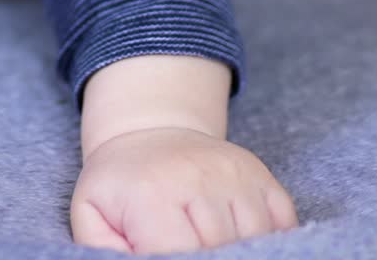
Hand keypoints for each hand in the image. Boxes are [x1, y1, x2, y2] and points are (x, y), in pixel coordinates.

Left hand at [71, 126, 297, 252]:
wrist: (149, 130)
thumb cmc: (121, 183)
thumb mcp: (91, 212)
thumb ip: (103, 252)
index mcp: (153, 193)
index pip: (182, 256)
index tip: (170, 258)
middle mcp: (200, 179)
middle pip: (223, 254)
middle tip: (191, 251)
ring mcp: (236, 175)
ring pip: (257, 244)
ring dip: (240, 253)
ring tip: (210, 246)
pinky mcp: (261, 176)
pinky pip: (284, 227)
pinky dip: (270, 243)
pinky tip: (243, 241)